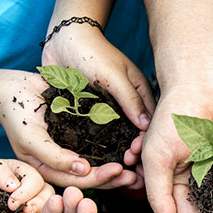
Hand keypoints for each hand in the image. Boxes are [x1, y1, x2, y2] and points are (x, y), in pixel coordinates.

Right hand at [0, 70, 136, 189]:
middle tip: (137, 175)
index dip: (100, 178)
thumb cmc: (16, 114)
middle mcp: (67, 164)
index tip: (119, 170)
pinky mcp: (82, 134)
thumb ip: (53, 156)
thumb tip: (82, 170)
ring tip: (140, 164)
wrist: (11, 89)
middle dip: (116, 177)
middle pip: (95, 176)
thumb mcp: (30, 138)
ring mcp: (75, 150)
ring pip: (101, 162)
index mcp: (53, 171)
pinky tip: (133, 144)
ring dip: (122, 165)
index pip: (80, 182)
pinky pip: (102, 144)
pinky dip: (118, 146)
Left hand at [42, 24, 155, 189]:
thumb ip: (129, 100)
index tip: (140, 159)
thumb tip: (146, 126)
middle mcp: (126, 106)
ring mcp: (108, 112)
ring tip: (118, 173)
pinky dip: (100, 149)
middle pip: (135, 136)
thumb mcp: (113, 76)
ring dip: (118, 157)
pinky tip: (98, 164)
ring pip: (117, 139)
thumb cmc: (91, 52)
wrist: (62, 39)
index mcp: (138, 94)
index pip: (149, 124)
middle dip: (134, 155)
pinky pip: (98, 136)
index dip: (147, 143)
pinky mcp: (90, 115)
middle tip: (131, 172)